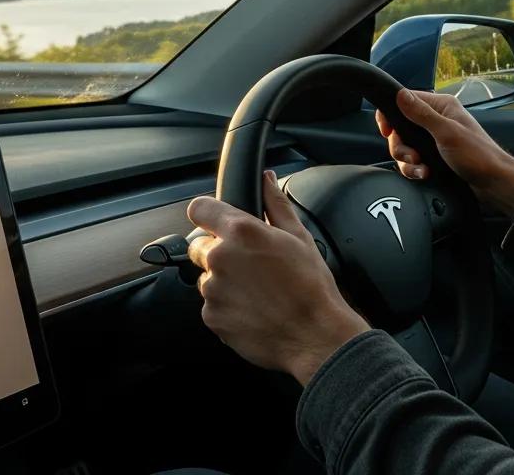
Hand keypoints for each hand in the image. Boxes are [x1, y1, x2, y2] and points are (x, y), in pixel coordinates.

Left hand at [187, 171, 369, 385]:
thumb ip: (276, 203)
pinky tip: (254, 307)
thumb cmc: (311, 285)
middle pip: (200, 245)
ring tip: (257, 289)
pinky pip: (212, 304)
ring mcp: (213, 290)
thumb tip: (266, 180)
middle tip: (250, 262)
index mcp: (241, 232)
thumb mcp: (298, 235)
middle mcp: (220, 258)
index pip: (200, 208)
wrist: (313, 334)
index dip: (208, 212)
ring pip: (207, 277)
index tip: (216, 219)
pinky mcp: (212, 318)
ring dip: (223, 279)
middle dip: (219, 250)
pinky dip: (227, 305)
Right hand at [377, 88, 513, 217]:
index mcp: (441, 106)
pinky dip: (414, 169)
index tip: (388, 131)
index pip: (405, 100)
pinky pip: (412, 161)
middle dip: (401, 146)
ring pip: (404, 147)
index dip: (391, 115)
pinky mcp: (433, 157)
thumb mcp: (446, 132)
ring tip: (421, 169)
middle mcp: (435, 120)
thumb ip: (421, 114)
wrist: (493, 184)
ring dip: (408, 161)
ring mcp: (433, 140)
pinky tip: (424, 174)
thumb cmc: (478, 154)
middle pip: (400, 128)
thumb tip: (400, 94)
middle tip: (413, 156)